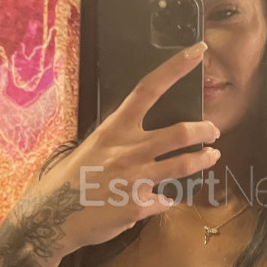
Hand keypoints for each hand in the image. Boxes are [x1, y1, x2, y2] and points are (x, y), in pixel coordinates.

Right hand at [19, 43, 220, 257]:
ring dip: (202, 160)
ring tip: (211, 157)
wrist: (52, 216)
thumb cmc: (70, 179)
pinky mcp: (138, 206)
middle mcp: (127, 149)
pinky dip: (165, 200)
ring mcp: (135, 178)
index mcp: (114, 129)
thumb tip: (146, 140)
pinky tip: (162, 200)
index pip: (148, 89)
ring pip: (183, 165)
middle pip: (180, 132)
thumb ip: (121, 140)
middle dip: (205, 130)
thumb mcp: (94, 147)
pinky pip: (164, 200)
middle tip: (214, 131)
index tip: (198, 51)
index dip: (175, 68)